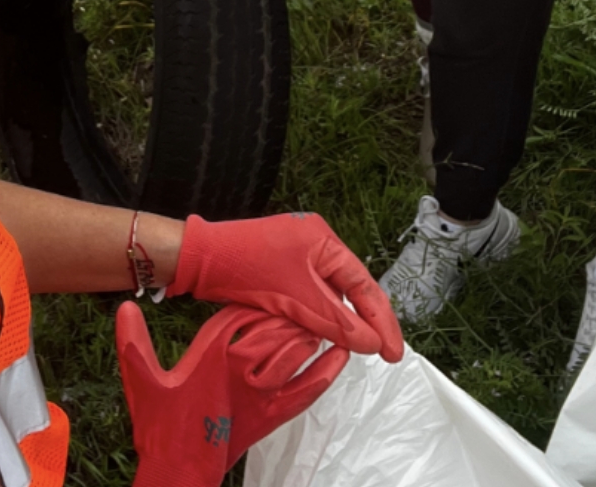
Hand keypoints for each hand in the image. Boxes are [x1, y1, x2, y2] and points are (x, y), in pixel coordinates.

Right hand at [119, 301, 349, 485]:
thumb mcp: (141, 382)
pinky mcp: (274, 418)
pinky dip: (326, 371)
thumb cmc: (160, 427)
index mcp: (210, 357)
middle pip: (271, 330)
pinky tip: (340, 355)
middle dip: (288, 308)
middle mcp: (239, 373)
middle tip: (304, 285)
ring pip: (291, 355)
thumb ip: (133, 344)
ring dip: (307, 332)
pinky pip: (307, 391)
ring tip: (322, 310)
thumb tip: (124, 307)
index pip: (238, 316)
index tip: (264, 274)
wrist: (181, 472)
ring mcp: (260, 396)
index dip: (253, 295)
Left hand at [167, 213, 403, 360]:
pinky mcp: (278, 271)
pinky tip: (324, 338)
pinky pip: (308, 297)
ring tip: (357, 350)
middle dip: (363, 321)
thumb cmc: (248, 268)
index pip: (363, 284)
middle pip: (348, 288)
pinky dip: (317, 317)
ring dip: (339, 322)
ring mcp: (294, 256)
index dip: (382, 321)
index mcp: (323, 240)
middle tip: (382, 355)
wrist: (201, 259)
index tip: (394, 353)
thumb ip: (338, 321)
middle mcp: (313, 244)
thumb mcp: (299, 297)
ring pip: (328, 296)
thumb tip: (373, 344)